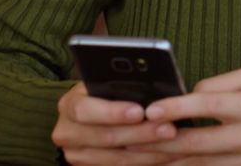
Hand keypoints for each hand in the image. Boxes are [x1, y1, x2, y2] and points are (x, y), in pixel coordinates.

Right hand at [52, 82, 182, 164]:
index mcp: (69, 105)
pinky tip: (168, 153)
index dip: (113, 112)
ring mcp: (77, 155)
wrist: (97, 114)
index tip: (140, 111)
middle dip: (140, 133)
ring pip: (116, 158)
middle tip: (168, 128)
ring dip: (149, 151)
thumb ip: (121, 85)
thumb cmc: (108, 91)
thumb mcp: (108, 83)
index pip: (85, 110)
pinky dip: (147, 160)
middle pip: (104, 137)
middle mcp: (67, 132)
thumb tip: (151, 85)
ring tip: (173, 140)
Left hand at [129, 68, 240, 165]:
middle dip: (159, 143)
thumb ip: (219, 85)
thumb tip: (186, 95)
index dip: (178, 108)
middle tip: (130, 140)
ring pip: (198, 164)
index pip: (209, 105)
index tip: (151, 110)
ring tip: (136, 157)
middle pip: (197, 142)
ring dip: (165, 162)